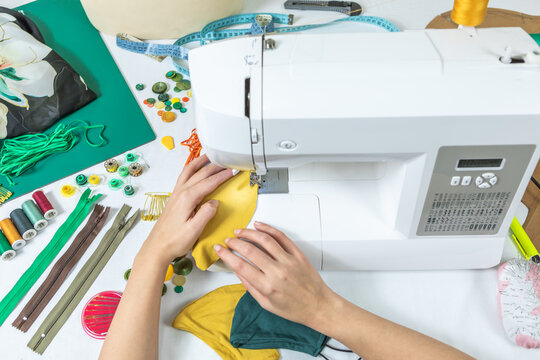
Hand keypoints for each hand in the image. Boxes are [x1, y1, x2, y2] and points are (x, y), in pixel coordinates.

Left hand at [139, 155, 232, 265]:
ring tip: (210, 156)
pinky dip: (191, 168)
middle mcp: (180, 193)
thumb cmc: (174, 241)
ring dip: (200, 162)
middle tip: (227, 162)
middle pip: (200, 174)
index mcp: (187, 199)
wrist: (157, 247)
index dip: (222, 176)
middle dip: (215, 166)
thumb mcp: (194, 231)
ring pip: (189, 171)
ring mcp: (176, 194)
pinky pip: (184, 177)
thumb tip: (215, 202)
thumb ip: (206, 214)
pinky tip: (195, 170)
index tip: (232, 171)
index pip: (209, 183)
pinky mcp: (174, 198)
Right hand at [214, 222, 336, 327]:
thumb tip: (236, 270)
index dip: (226, 255)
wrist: (318, 306)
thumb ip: (250, 286)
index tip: (219, 249)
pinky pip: (281, 237)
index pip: (240, 265)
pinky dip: (269, 229)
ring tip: (240, 231)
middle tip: (228, 240)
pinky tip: (259, 226)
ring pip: (265, 240)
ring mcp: (288, 261)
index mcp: (267, 286)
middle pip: (250, 250)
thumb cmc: (294, 308)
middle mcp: (277, 272)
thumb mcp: (266, 304)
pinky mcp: (298, 254)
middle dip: (235, 242)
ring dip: (249, 232)